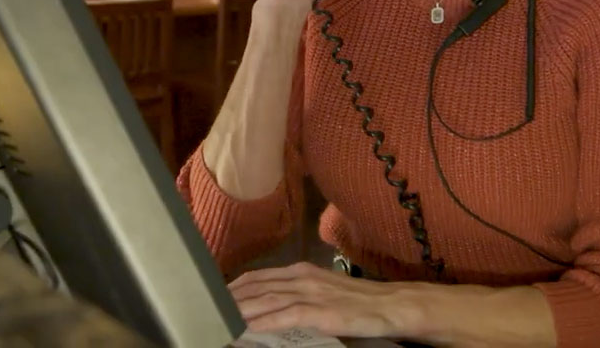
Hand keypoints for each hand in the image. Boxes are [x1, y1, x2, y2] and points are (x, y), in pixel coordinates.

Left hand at [229, 262, 407, 337]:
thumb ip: (296, 295)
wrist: (391, 306)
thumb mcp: (322, 291)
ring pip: (266, 300)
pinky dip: (264, 322)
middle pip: (256, 287)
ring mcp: (311, 294)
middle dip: (230, 300)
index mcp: (300, 271)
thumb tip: (271, 304)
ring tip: (219, 320)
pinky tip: (249, 329)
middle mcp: (302, 277)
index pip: (258, 277)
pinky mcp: (321, 312)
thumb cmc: (358, 302)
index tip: (215, 299)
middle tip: (208, 312)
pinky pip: (286, 316)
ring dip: (240, 311)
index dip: (234, 288)